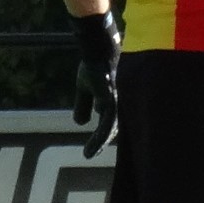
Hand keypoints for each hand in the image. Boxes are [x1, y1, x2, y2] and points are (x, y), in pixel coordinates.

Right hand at [70, 11, 120, 155]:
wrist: (96, 49)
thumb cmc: (93, 64)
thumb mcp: (85, 86)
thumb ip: (84, 104)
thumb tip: (80, 123)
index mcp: (117, 99)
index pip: (115, 121)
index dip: (106, 134)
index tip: (94, 147)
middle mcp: (123, 101)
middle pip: (117, 127)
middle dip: (105, 140)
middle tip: (92, 153)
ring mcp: (120, 101)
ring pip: (113, 128)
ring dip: (101, 142)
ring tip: (90, 153)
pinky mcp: (114, 100)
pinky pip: (108, 124)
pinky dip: (100, 137)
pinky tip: (91, 147)